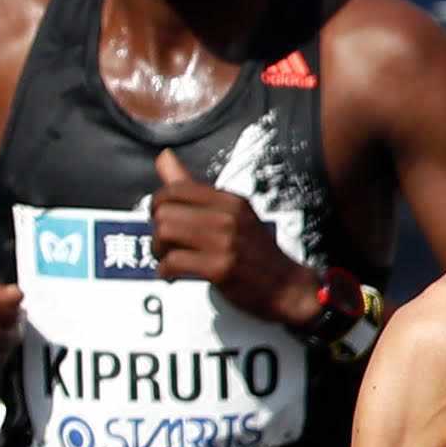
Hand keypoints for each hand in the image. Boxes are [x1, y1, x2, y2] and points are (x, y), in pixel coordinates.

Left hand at [146, 148, 316, 329]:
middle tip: (164, 242)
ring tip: (166, 257)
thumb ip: (193, 188)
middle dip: (156, 230)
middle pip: (165, 212)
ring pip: (165, 234)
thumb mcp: (233, 213)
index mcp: (231, 201)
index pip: (176, 189)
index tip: (162, 218)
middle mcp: (228, 218)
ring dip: (158, 250)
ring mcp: (225, 243)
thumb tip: (163, 158)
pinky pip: (174, 262)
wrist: (290, 288)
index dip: (159, 204)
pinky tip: (172, 273)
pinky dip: (165, 270)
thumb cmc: (259, 254)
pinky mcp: (220, 268)